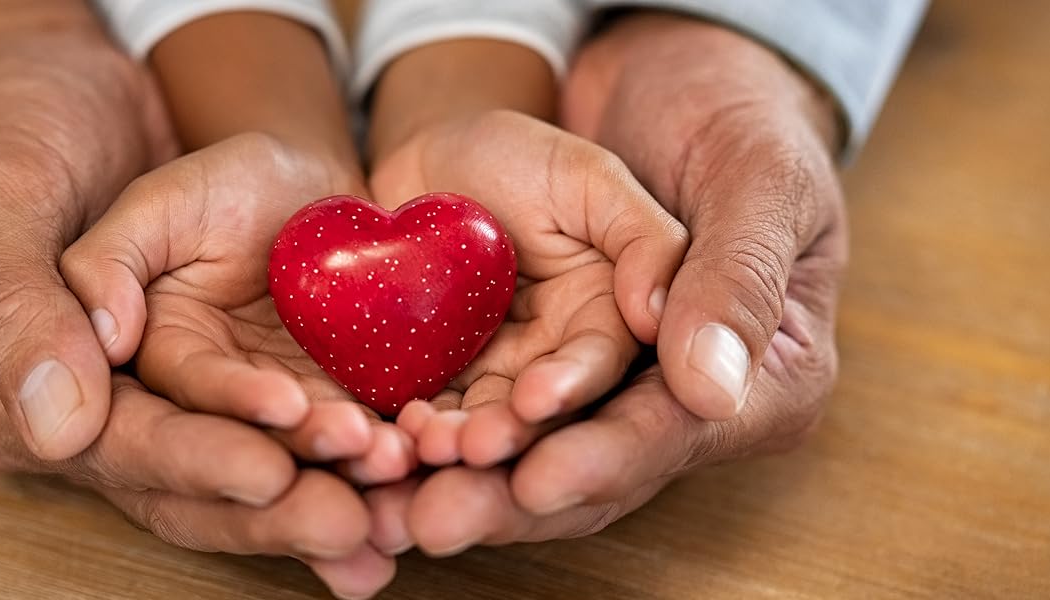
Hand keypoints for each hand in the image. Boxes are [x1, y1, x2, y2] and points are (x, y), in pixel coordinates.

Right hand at [0, 3, 388, 596]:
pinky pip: (293, 430)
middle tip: (355, 522)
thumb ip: (29, 301)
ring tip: (398, 503)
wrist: (74, 89)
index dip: (196, 461)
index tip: (270, 470)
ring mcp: (171, 398)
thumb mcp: (5, 193)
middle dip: (276, 508)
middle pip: (191, 486)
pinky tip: (407, 476)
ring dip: (324, 492)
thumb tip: (59, 421)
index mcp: (20, 387)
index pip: (117, 444)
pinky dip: (348, 456)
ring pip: (251, 471)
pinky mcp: (232, 374)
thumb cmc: (19, 130)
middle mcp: (99, 413)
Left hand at [367, 13, 846, 555]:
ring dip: (460, 478)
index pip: (674, 433)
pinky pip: (482, 409)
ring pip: (529, 452)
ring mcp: (602, 387)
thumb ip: (734, 275)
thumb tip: (710, 387)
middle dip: (509, 496)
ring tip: (392, 493)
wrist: (651, 81)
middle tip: (435, 518)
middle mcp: (677, 399)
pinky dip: (433, 433)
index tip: (534, 480)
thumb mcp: (753, 178)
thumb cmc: (728, 119)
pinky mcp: (537, 362)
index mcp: (763, 376)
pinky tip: (380, 448)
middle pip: (591, 465)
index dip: (600, 460)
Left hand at [369, 110, 687, 466]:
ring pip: (479, 422)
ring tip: (425, 446)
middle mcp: (555, 359)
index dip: (571, 388)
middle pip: (537, 413)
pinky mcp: (436, 379)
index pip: (600, 364)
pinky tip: (389, 432)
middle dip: (506, 435)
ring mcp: (493, 375)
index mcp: (606, 319)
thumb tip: (660, 316)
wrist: (426, 162)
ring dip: (455, 443)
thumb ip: (643, 238)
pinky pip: (426, 410)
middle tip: (470, 449)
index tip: (535, 402)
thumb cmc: (516, 156)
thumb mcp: (588, 178)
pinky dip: (409, 427)